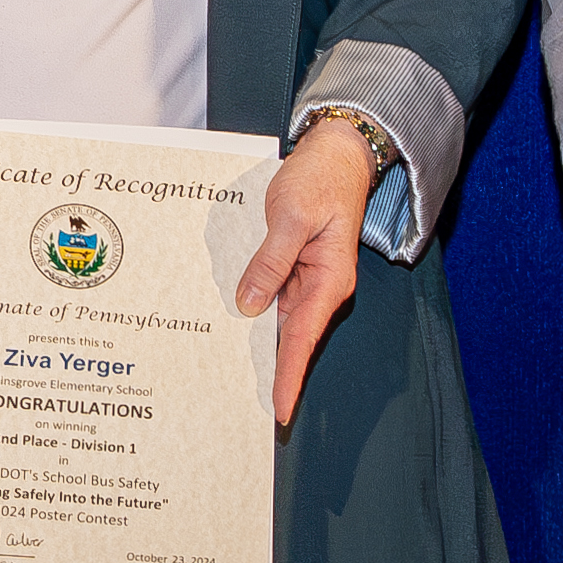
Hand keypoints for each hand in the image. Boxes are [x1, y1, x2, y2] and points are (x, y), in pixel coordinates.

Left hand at [230, 124, 382, 428]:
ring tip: (227, 381)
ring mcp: (304, 280)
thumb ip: (271, 260)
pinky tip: (226, 325)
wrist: (336, 154)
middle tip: (244, 409)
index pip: (303, 339)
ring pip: (276, 322)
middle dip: (270, 373)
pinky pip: (269, 298)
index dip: (289, 376)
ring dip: (254, 345)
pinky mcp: (291, 269)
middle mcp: (319, 288)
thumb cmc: (320, 179)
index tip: (278, 409)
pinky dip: (250, 312)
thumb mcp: (292, 215)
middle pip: (289, 340)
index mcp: (328, 281)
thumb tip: (249, 304)